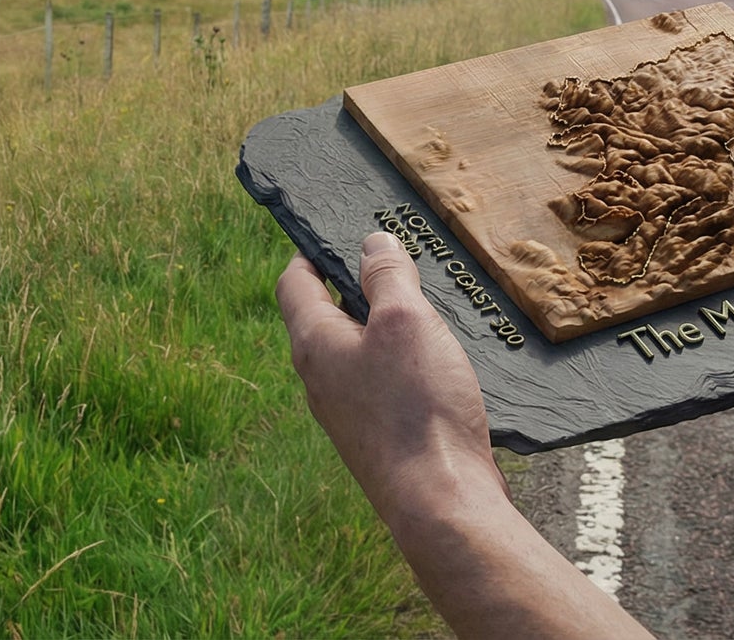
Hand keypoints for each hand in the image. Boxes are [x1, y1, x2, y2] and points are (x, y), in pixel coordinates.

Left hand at [277, 234, 659, 636]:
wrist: (440, 503)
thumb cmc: (418, 407)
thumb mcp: (406, 321)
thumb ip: (387, 277)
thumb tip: (371, 244)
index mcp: (315, 345)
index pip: (293, 284)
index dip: (309, 251)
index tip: (331, 231)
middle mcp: (320, 381)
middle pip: (323, 319)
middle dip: (353, 288)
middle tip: (390, 264)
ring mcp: (347, 415)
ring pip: (354, 354)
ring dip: (380, 328)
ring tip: (420, 308)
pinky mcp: (377, 439)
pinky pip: (378, 386)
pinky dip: (398, 363)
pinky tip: (433, 363)